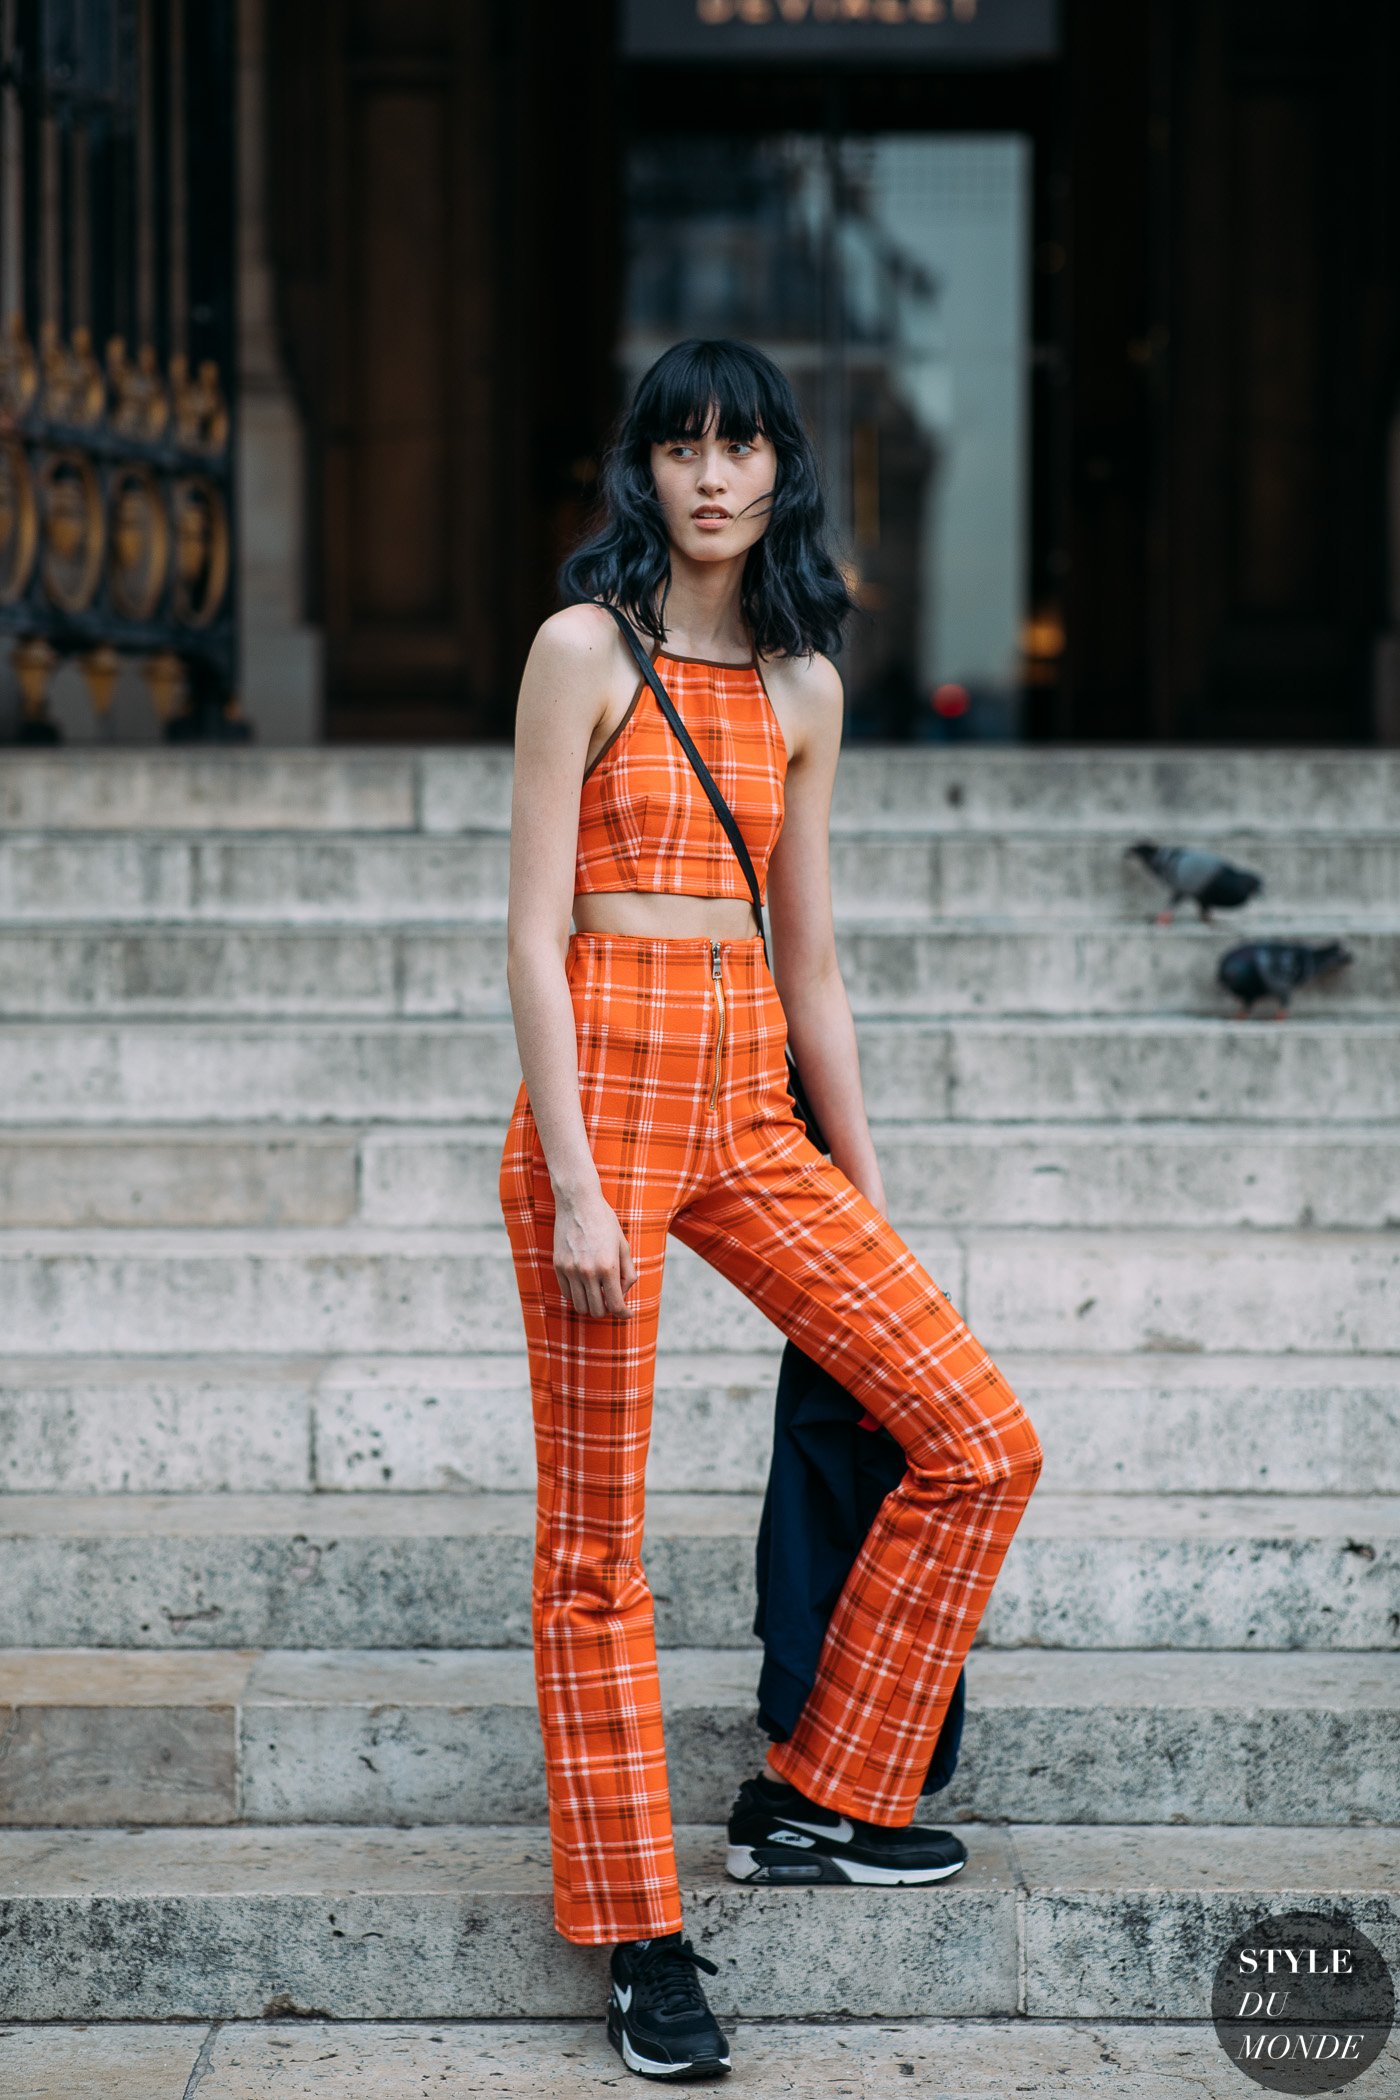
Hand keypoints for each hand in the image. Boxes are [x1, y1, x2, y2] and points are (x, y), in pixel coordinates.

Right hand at [553, 1185, 637, 1317]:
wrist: (578, 1203)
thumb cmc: (604, 1222)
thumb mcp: (623, 1245)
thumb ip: (627, 1272)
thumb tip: (623, 1293)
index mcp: (608, 1267)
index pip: (615, 1304)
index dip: (623, 1313)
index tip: (627, 1314)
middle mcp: (588, 1271)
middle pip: (596, 1310)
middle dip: (607, 1309)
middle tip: (611, 1300)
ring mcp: (570, 1270)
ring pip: (580, 1305)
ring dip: (591, 1304)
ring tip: (598, 1294)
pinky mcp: (558, 1266)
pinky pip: (566, 1293)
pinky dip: (576, 1295)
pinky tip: (584, 1286)